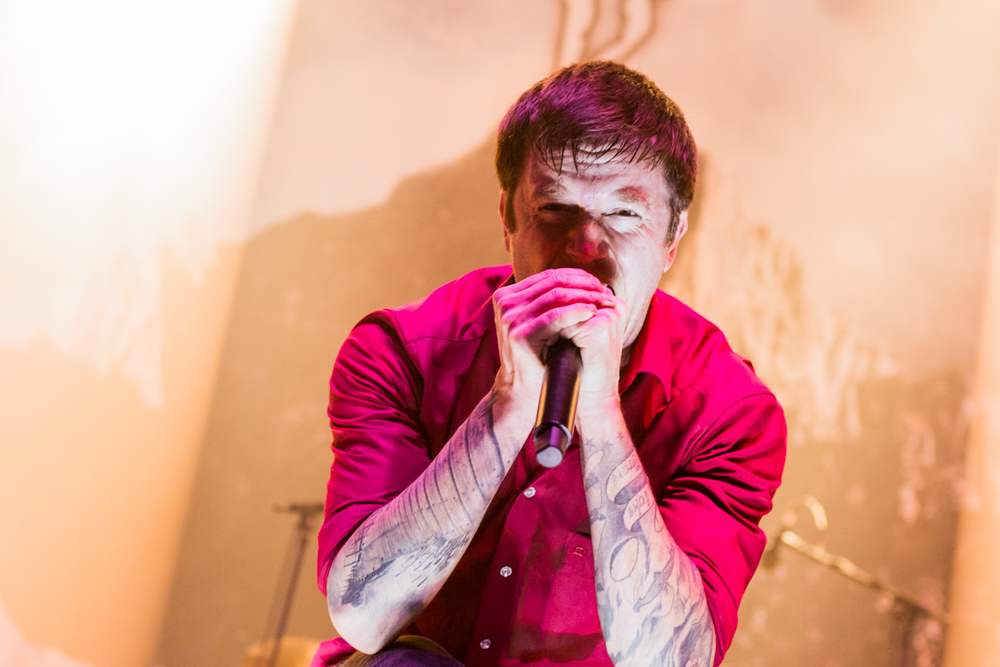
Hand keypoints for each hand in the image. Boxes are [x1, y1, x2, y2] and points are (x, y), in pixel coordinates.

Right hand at [491, 268, 626, 409]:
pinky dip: (576, 312)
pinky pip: (554, 317)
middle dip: (584, 285)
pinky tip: (592, 313)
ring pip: (556, 296)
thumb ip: (550, 300)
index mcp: (508, 294)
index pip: (549, 276)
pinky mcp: (519, 334)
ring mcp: (510, 318)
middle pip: (553, 283)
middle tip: (605, 292)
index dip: (577, 276)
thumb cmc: (538, 355)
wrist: (524, 389)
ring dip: (585, 296)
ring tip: (603, 302)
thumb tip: (585, 279)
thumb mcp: (540, 321)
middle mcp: (505, 302)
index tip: (598, 283)